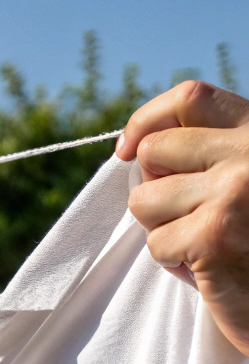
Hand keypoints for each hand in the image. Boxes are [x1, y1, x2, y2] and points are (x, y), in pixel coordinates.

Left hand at [118, 80, 248, 354]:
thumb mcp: (245, 179)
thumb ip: (210, 151)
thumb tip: (133, 146)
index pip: (190, 98)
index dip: (146, 120)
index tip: (127, 149)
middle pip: (153, 150)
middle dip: (155, 187)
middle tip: (186, 212)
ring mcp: (235, 192)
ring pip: (144, 199)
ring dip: (162, 227)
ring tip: (204, 240)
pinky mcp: (215, 237)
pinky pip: (155, 242)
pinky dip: (173, 260)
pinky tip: (209, 265)